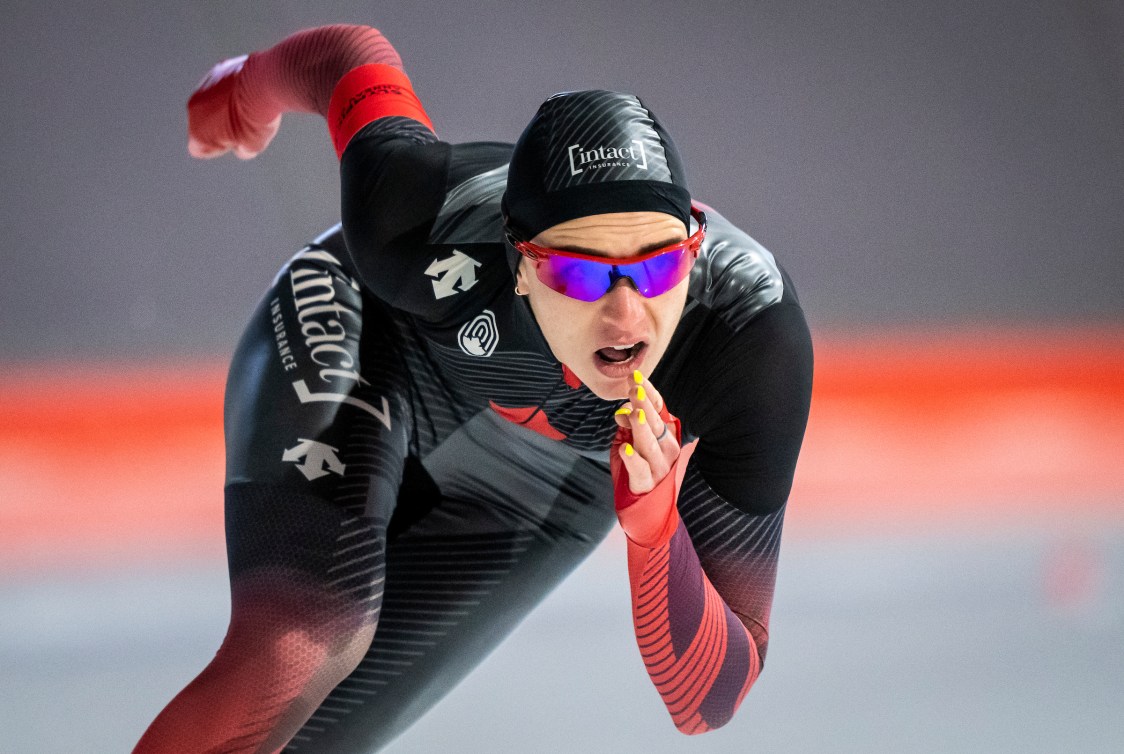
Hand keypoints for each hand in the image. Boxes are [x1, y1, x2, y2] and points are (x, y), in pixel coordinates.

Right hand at [187, 54, 281, 159]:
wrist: (262, 83)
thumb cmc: (256, 118)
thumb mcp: (253, 145)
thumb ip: (242, 150)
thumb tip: (241, 147)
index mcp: (199, 132)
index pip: (198, 149)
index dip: (217, 149)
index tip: (233, 143)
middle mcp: (194, 109)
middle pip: (203, 124)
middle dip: (219, 127)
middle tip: (244, 125)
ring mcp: (203, 88)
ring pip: (210, 103)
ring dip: (224, 107)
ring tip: (248, 107)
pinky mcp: (216, 71)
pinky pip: (220, 85)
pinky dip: (230, 90)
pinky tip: (249, 91)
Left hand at [613, 371, 680, 494]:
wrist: (647, 503)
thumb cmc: (640, 464)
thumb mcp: (632, 439)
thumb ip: (629, 423)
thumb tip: (621, 411)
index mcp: (666, 432)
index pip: (659, 407)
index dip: (648, 392)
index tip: (635, 377)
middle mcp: (667, 447)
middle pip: (655, 423)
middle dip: (644, 405)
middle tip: (634, 389)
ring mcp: (659, 466)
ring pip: (649, 444)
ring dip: (640, 427)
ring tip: (633, 413)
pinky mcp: (647, 483)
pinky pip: (640, 470)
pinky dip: (632, 459)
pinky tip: (624, 449)